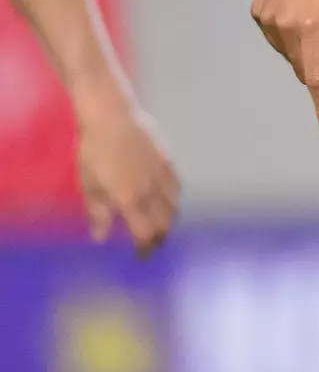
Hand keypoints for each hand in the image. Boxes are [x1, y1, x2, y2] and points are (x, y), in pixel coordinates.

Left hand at [75, 86, 179, 256]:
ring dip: (170, 219)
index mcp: (130, 200)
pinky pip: (177, 185)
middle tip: (152, 243)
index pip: (145, 233)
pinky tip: (168, 198)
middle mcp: (150, 190)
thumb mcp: (89, 185)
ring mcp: (162, 173)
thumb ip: (98, 213)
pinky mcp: (167, 159)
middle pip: (164, 222)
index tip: (142, 255)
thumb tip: (101, 237)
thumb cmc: (94, 151)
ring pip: (175, 205)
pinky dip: (175, 198)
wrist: (112, 116)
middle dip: (160, 237)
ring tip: (161, 224)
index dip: (145, 247)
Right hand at [250, 0, 318, 135]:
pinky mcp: (258, 10)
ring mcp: (267, 19)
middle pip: (304, 66)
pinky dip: (291, 33)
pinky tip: (301, 7)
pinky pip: (276, 36)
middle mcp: (284, 26)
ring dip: (306, 46)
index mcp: (313, 25)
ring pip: (289, 53)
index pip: (318, 77)